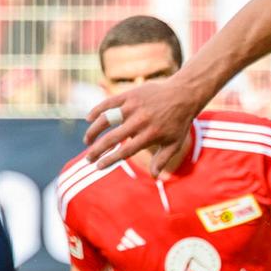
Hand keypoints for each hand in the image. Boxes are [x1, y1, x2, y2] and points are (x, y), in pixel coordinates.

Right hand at [83, 79, 203, 175]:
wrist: (183, 94)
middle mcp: (140, 121)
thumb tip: (154, 177)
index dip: (109, 160)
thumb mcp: (174, 143)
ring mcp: (133, 107)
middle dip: (96, 150)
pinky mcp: (129, 95)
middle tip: (88, 158)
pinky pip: (108, 103)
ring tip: (87, 141)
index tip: (98, 166)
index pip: (125, 151)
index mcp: (150, 135)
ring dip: (93, 131)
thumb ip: (162, 160)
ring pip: (105, 120)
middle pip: (112, 138)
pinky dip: (96, 110)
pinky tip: (88, 119)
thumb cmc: (178, 122)